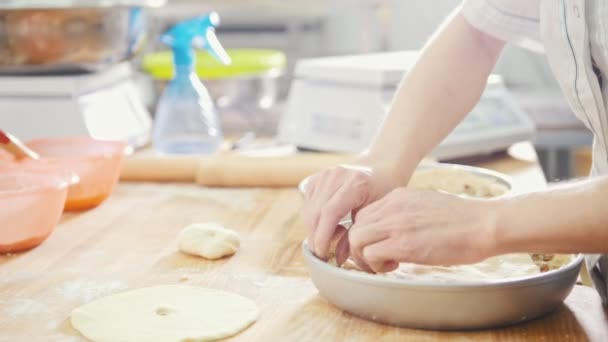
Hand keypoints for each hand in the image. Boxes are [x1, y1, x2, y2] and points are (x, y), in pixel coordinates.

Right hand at [302, 161, 402, 262]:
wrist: (380, 169)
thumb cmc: (383, 193)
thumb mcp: (375, 215)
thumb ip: (356, 235)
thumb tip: (338, 258)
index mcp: (355, 183)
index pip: (330, 213)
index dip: (323, 236)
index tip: (323, 254)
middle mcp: (336, 176)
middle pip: (315, 212)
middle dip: (315, 237)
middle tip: (322, 254)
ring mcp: (325, 175)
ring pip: (308, 210)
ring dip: (313, 230)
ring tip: (329, 238)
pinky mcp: (316, 178)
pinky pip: (308, 204)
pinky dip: (313, 219)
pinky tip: (328, 225)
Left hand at [349, 188, 496, 272]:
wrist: (484, 224)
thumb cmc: (464, 220)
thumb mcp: (427, 205)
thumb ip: (407, 213)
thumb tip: (399, 229)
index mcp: (398, 197)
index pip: (364, 214)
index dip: (367, 233)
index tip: (380, 245)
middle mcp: (392, 207)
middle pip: (355, 226)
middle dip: (360, 247)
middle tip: (379, 259)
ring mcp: (395, 223)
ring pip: (356, 239)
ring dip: (365, 257)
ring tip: (385, 264)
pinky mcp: (402, 243)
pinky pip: (370, 254)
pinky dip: (375, 265)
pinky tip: (394, 266)